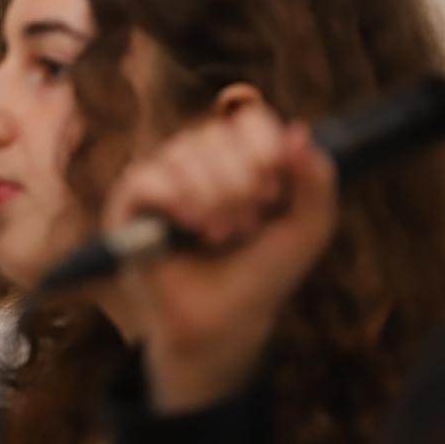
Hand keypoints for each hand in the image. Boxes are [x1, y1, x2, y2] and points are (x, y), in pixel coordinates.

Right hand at [105, 106, 337, 411]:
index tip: (275, 193)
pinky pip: (147, 177)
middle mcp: (197, 161)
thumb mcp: (306, 229)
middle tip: (247, 227)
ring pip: (182, 154)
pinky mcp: (129, 204)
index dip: (263, 149)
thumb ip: (316, 181)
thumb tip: (299, 131)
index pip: (248, 120)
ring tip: (220, 235)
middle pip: (215, 135)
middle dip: (239, 183)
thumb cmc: (263, 275)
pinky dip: (174, 199)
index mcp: (239, 158)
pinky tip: (191, 226)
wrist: (225, 323)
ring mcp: (161, 179)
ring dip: (210, 196)